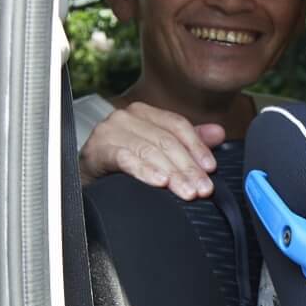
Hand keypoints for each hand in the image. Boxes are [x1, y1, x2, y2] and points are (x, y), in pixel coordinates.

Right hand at [79, 101, 225, 199]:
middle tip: (203, 188)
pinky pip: (126, 159)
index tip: (211, 168)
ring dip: (172, 174)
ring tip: (187, 192)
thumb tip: (218, 133)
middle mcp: (126, 118)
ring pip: (150, 151)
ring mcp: (110, 132)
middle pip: (166, 140)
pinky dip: (145, 171)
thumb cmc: (121, 162)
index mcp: (144, 113)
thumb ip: (188, 140)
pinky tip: (159, 182)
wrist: (86, 177)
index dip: (197, 147)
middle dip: (188, 167)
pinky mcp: (98, 150)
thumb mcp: (157, 149)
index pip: (177, 125)